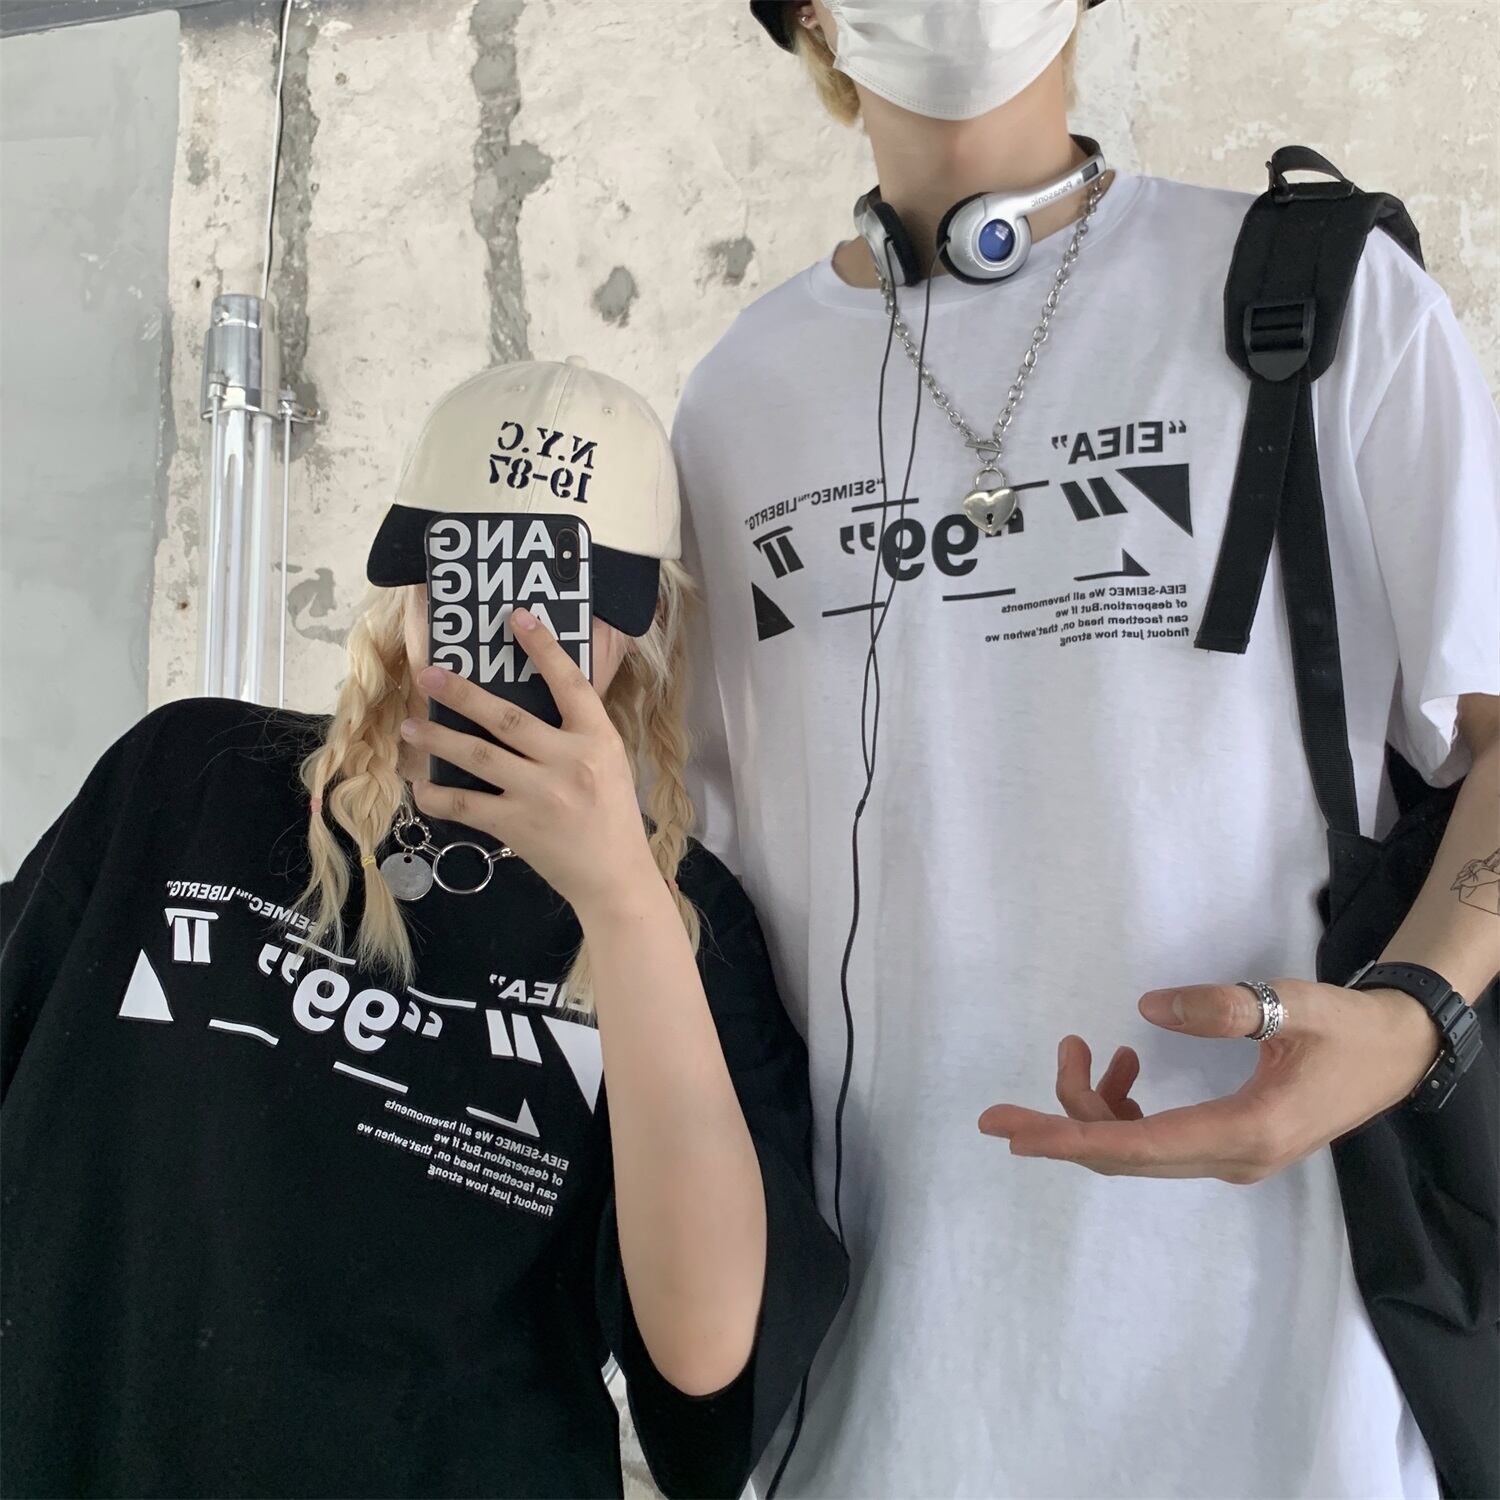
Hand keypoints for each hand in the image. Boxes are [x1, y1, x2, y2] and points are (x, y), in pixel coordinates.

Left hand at [401, 608, 655, 913]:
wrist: (615, 877)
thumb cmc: (612, 814)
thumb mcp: (609, 761)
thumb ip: (578, 729)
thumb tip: (537, 692)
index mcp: (596, 739)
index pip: (569, 683)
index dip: (543, 647)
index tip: (517, 617)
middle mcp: (568, 762)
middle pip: (507, 718)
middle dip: (462, 694)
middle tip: (428, 674)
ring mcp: (540, 795)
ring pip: (478, 757)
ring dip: (438, 739)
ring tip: (409, 726)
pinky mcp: (517, 827)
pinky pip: (467, 805)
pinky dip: (439, 795)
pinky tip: (419, 785)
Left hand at [977, 979, 1440, 1182]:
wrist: (1398, 1052)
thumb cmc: (1348, 1028)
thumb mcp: (1294, 1005)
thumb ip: (1224, 1007)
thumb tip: (1148, 1009)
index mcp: (1245, 1132)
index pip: (1137, 1145)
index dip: (1070, 1139)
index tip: (1015, 1137)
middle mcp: (1230, 1158)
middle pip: (1123, 1156)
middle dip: (1059, 1127)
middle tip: (998, 1110)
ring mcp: (1229, 1158)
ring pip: (1136, 1149)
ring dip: (1095, 1107)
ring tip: (1085, 1049)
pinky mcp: (1230, 1145)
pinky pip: (1156, 1141)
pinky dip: (1125, 1109)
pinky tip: (1125, 1068)